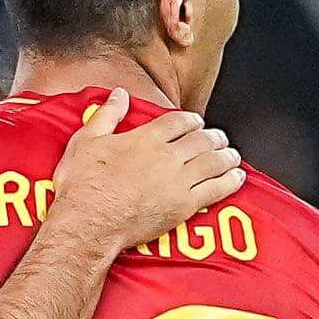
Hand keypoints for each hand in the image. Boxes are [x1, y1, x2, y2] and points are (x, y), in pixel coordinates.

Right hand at [46, 90, 242, 251]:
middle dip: (213, 137)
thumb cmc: (81, 187)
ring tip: (232, 155)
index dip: (191, 120)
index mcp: (145, 138)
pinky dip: (230, 181)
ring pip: (213, 161)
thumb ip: (106, 115)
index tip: (196, 122)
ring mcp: (178, 180)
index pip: (177, 121)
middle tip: (219, 138)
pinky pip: (216, 189)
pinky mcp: (184, 205)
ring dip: (226, 156)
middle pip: (200, 139)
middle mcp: (166, 156)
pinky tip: (238, 177)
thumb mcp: (85, 142)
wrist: (88, 223)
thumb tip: (119, 94)